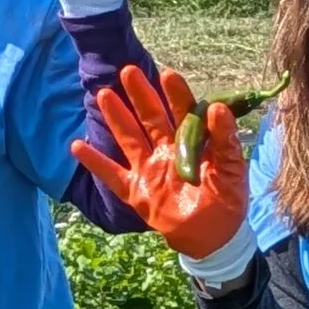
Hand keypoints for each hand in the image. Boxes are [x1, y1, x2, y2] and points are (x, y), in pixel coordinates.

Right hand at [72, 64, 247, 259]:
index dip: (175, 94)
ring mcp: (149, 169)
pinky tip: (76, 146)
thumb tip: (218, 108)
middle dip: (140, 95)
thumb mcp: (231, 169)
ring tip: (103, 94)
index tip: (167, 75)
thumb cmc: (227, 200)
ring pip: (129, 138)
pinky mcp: (136, 190)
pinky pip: (111, 174)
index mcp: (192, 143)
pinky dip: (95, 162)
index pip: (183, 112)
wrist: (214, 238)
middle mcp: (166, 150)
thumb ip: (225, 140)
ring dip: (116, 117)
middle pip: (151, 118)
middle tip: (128, 71)